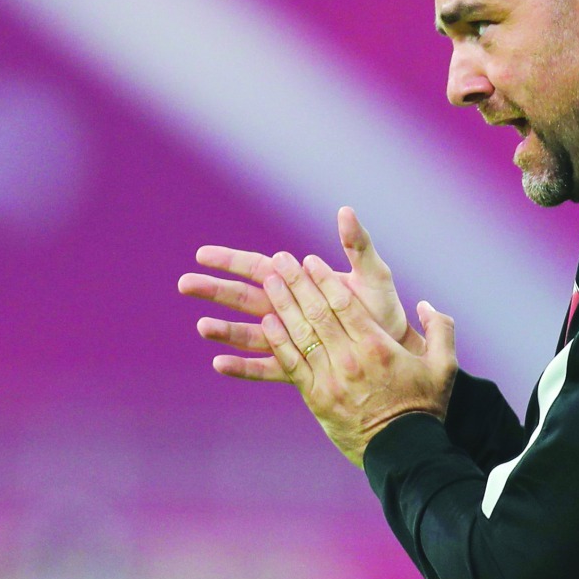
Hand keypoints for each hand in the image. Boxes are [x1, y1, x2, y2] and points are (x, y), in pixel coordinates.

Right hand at [178, 207, 423, 380]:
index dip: (229, 261)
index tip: (201, 254)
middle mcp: (288, 310)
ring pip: (249, 333)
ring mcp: (290, 339)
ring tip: (202, 327)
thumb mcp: (373, 274)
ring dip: (225, 329)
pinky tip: (220, 365)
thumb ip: (357, 245)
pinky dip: (243, 366)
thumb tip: (345, 210)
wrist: (394, 348)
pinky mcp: (298, 367)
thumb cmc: (382, 308)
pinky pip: (265, 367)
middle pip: (243, 298)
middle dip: (214, 290)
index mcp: (300, 283)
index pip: (258, 268)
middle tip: (185, 284)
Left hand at [260, 250, 456, 467]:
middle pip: (317, 313)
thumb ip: (441, 330)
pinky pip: (291, 364)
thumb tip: (426, 306)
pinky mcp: (316, 398)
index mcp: (378, 347)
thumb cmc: (424, 408)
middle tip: (281, 260)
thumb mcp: (445, 367)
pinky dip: (279, 341)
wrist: (404, 453)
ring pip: (300, 334)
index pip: (344, 304)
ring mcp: (330, 379)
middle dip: (297, 283)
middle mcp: (350, 359)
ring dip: (283, 305)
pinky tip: (267, 322)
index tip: (309, 260)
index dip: (324, 280)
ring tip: (269, 281)